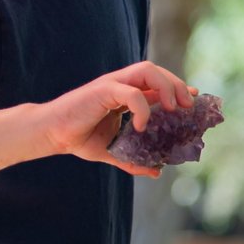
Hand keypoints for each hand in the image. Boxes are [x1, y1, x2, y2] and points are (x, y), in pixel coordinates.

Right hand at [38, 61, 195, 176]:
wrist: (49, 134)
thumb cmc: (77, 137)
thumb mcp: (112, 152)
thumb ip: (134, 160)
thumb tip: (156, 172)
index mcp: (124, 94)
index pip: (157, 84)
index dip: (178, 88)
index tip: (193, 101)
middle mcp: (120, 84)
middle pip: (156, 71)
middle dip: (177, 85)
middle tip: (187, 107)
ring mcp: (111, 84)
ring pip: (147, 71)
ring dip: (166, 87)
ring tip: (173, 109)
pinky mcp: (101, 90)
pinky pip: (130, 92)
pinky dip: (142, 107)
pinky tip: (141, 126)